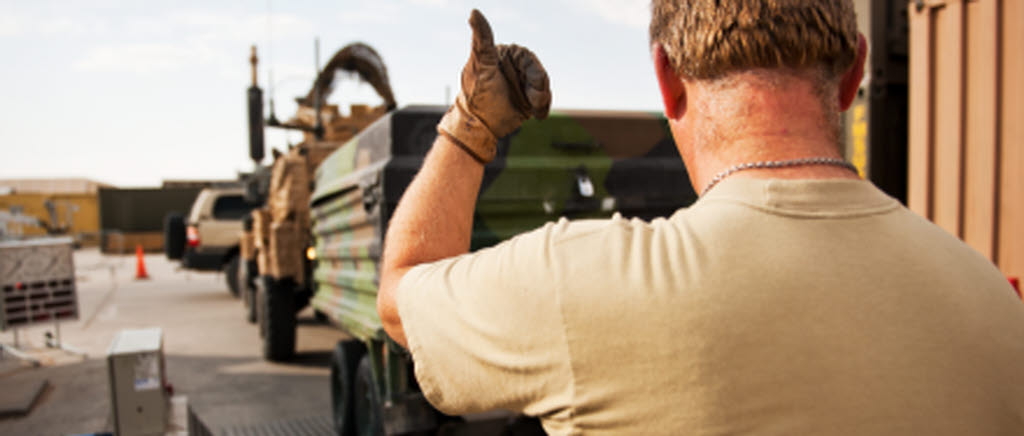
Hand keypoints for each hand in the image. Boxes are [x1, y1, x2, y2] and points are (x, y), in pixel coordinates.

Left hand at [438, 9, 550, 162]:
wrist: (479, 127)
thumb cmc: (476, 96)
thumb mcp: (480, 66)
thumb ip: (482, 40)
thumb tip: (473, 12)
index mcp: (503, 54)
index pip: (526, 56)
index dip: (533, 71)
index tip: (535, 84)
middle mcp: (513, 66)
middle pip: (538, 71)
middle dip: (538, 87)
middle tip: (535, 101)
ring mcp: (521, 82)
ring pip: (543, 85)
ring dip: (542, 98)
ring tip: (535, 109)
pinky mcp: (527, 97)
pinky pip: (544, 97)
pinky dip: (543, 106)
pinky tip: (538, 115)